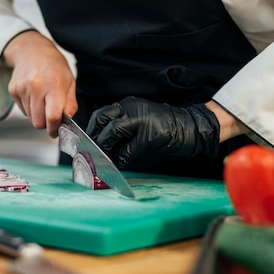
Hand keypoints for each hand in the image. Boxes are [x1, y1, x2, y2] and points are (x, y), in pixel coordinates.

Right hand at [3, 31, 76, 136]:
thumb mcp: (70, 82)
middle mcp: (36, 87)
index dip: (55, 128)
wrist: (33, 50)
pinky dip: (29, 107)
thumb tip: (67, 121)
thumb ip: (70, 104)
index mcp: (53, 85)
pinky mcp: (13, 90)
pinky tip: (34, 95)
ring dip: (37, 115)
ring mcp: (22, 88)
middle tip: (51, 116)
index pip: (52, 116)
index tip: (56, 131)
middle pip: (38, 122)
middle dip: (45, 123)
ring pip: (29, 118)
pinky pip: (22, 110)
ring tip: (42, 100)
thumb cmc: (54, 66)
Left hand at [87, 96, 219, 167]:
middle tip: (87, 153)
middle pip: (103, 121)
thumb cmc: (163, 127)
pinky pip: (128, 150)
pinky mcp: (149, 135)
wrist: (190, 127)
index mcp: (127, 105)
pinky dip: (120, 160)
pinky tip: (116, 167)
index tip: (83, 144)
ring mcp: (141, 120)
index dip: (90, 130)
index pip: (101, 115)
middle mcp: (131, 109)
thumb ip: (121, 128)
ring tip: (98, 162)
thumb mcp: (139, 121)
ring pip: (112, 133)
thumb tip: (100, 145)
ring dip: (104, 150)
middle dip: (93, 138)